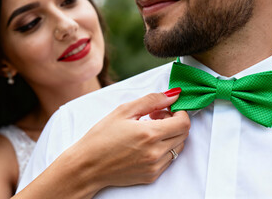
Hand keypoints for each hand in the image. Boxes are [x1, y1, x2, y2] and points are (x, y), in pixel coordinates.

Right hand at [71, 90, 189, 193]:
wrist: (87, 166)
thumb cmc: (101, 137)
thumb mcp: (124, 111)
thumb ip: (152, 100)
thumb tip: (172, 96)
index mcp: (150, 134)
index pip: (184, 123)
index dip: (179, 112)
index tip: (168, 109)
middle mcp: (156, 152)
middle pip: (184, 134)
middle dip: (174, 122)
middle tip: (156, 117)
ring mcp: (155, 166)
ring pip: (178, 147)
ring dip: (170, 136)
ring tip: (150, 131)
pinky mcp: (151, 176)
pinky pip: (169, 159)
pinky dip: (164, 149)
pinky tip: (147, 144)